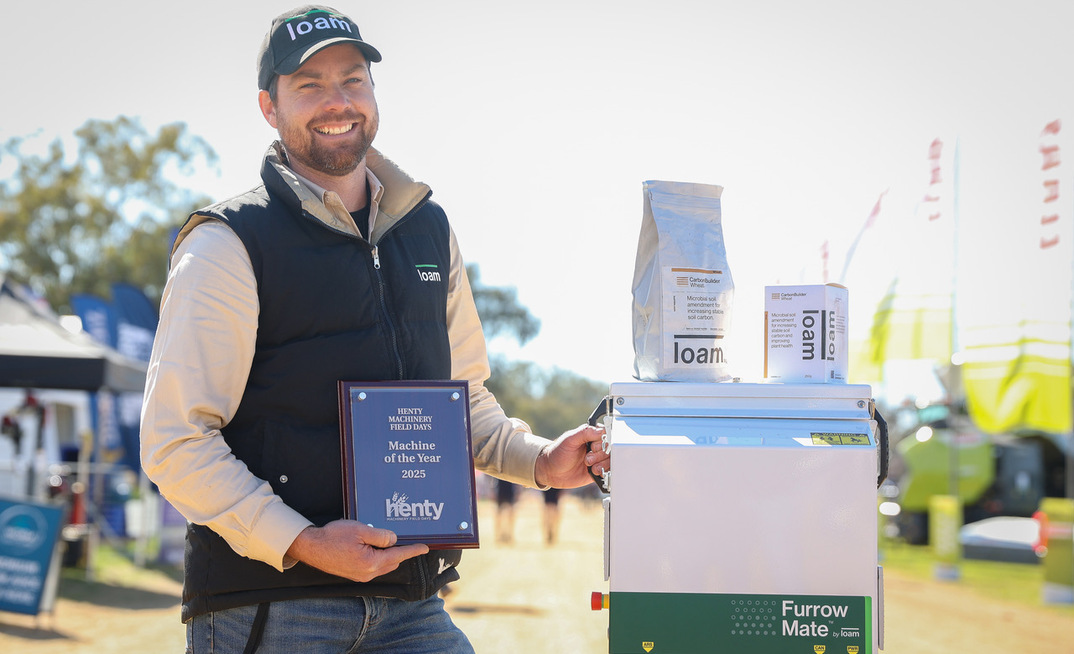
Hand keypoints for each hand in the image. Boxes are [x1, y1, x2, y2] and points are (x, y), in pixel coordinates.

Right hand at [286, 520, 428, 581]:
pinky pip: (373, 567)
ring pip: (383, 565)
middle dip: (401, 552)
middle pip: (392, 562)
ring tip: (390, 541)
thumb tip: (394, 540)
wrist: (311, 547)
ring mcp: (360, 575)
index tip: (425, 547)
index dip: (413, 550)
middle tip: (407, 539)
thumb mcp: (360, 530)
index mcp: (371, 562)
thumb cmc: (333, 536)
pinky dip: (379, 558)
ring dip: (389, 555)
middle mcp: (367, 573)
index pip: (399, 556)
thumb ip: (381, 536)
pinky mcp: (354, 574)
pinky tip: (375, 547)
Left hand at [534, 424, 608, 488]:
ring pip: (611, 460)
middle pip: (611, 448)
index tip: (593, 447)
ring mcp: (598, 459)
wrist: (551, 471)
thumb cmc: (558, 453)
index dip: (603, 441)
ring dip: (601, 464)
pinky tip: (593, 472)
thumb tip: (601, 430)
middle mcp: (597, 446)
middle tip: (587, 458)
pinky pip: (609, 471)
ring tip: (589, 466)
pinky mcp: (598, 470)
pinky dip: (603, 472)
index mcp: (591, 435)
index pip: (608, 434)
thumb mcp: (569, 439)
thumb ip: (584, 432)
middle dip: (600, 455)